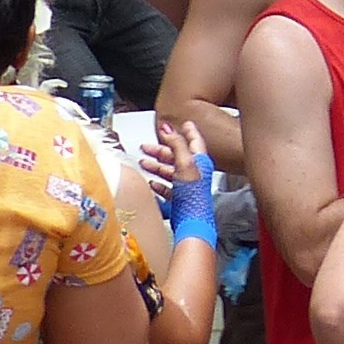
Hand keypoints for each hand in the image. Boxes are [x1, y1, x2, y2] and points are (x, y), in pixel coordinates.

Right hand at [142, 123, 218, 243]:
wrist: (191, 221)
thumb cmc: (193, 194)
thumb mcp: (185, 163)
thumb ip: (177, 145)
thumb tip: (168, 129)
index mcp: (199, 161)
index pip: (194, 140)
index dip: (188, 130)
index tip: (183, 123)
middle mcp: (194, 172)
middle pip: (176, 156)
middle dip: (161, 150)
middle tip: (147, 146)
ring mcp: (186, 187)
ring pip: (169, 172)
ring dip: (156, 166)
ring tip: (144, 162)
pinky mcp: (179, 200)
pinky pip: (167, 189)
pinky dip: (158, 184)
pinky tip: (151, 183)